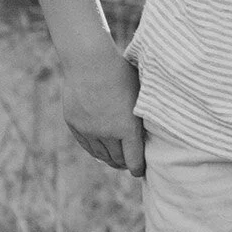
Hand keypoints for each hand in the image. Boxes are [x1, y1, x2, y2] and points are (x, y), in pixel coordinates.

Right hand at [62, 46, 144, 173]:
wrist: (89, 60)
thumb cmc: (121, 72)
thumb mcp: (140, 93)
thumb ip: (143, 114)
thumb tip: (156, 128)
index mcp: (127, 127)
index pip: (134, 160)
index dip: (138, 168)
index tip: (141, 171)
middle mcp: (107, 133)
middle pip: (117, 159)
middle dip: (125, 163)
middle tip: (129, 164)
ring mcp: (89, 130)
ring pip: (101, 154)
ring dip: (110, 158)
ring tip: (116, 159)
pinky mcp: (75, 124)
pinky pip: (86, 144)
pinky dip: (95, 149)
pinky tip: (101, 149)